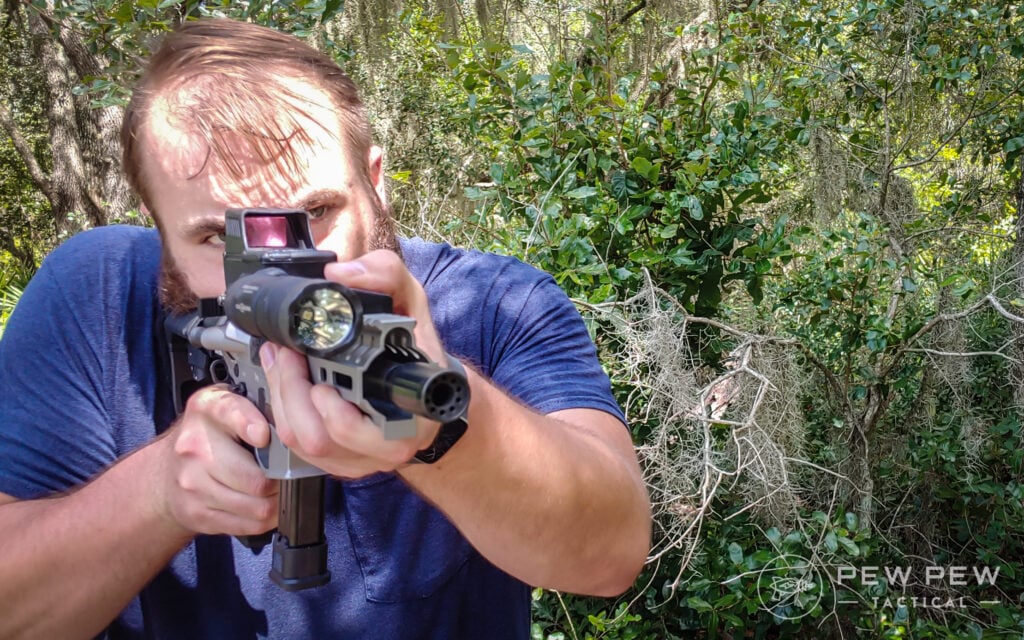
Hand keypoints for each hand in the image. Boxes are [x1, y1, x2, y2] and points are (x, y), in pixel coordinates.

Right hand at [154, 385, 279, 536]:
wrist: (168, 470)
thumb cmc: (209, 435)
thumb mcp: (228, 406)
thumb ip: (257, 406)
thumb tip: (291, 425)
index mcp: (206, 409)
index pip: (232, 413)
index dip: (253, 425)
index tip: (264, 435)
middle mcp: (194, 447)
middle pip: (255, 477)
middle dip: (280, 479)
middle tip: (288, 474)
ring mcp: (192, 484)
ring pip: (257, 506)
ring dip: (276, 501)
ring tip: (279, 490)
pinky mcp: (197, 514)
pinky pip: (247, 525)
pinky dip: (265, 519)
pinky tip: (265, 505)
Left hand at [259, 250, 445, 477]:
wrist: (428, 387)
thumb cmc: (418, 346)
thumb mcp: (411, 300)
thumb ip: (384, 275)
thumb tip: (341, 273)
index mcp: (412, 413)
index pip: (368, 430)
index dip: (336, 414)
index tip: (321, 382)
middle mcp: (390, 444)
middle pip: (322, 437)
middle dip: (291, 391)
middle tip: (284, 353)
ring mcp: (365, 458)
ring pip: (307, 446)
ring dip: (283, 401)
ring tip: (282, 363)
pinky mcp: (344, 463)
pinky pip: (301, 452)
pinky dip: (286, 415)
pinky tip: (286, 386)